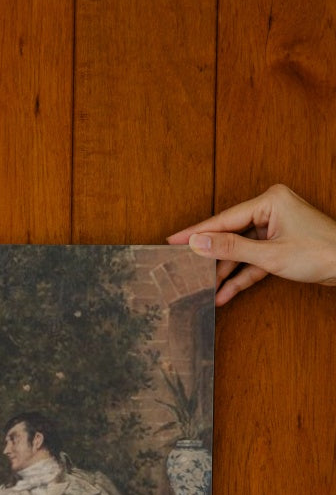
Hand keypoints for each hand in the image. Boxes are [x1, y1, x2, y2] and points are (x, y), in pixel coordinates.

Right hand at [167, 183, 335, 304]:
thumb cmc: (321, 253)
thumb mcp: (270, 255)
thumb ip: (231, 248)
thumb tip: (198, 242)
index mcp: (269, 201)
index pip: (224, 219)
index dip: (197, 233)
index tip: (173, 240)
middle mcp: (271, 210)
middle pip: (230, 235)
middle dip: (211, 257)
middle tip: (184, 269)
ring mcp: (275, 228)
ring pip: (241, 251)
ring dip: (225, 273)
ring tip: (205, 289)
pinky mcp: (280, 245)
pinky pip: (253, 260)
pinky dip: (242, 276)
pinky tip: (225, 293)